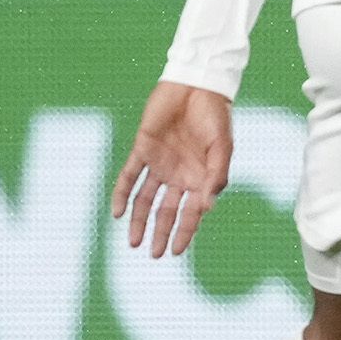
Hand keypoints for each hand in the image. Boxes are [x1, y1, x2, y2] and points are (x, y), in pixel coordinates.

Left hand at [113, 81, 234, 257]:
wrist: (197, 85)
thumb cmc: (216, 116)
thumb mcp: (223, 148)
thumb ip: (216, 176)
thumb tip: (206, 207)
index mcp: (199, 178)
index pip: (190, 213)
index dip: (184, 233)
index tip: (175, 252)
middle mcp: (178, 176)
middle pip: (166, 211)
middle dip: (160, 233)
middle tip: (154, 254)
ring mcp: (159, 163)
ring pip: (145, 199)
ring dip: (139, 220)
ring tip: (133, 242)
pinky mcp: (143, 149)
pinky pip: (129, 176)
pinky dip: (122, 194)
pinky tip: (118, 212)